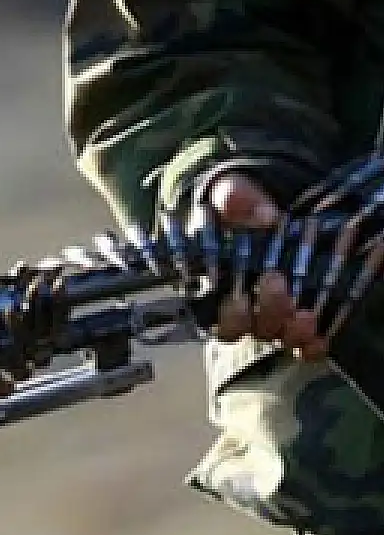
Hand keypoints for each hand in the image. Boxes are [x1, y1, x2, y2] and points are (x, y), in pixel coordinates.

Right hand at [209, 173, 328, 361]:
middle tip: (275, 280)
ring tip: (306, 313)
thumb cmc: (236, 201)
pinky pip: (304, 342)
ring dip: (291, 331)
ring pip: (278, 337)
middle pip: (251, 329)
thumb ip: (236, 198)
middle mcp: (243, 305)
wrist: (263, 201)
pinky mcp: (300, 312)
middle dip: (267, 312)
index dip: (230, 316)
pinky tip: (320, 335)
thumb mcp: (229, 190)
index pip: (217, 317)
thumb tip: (265, 216)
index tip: (240, 298)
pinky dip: (312, 344)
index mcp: (215, 282)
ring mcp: (273, 310)